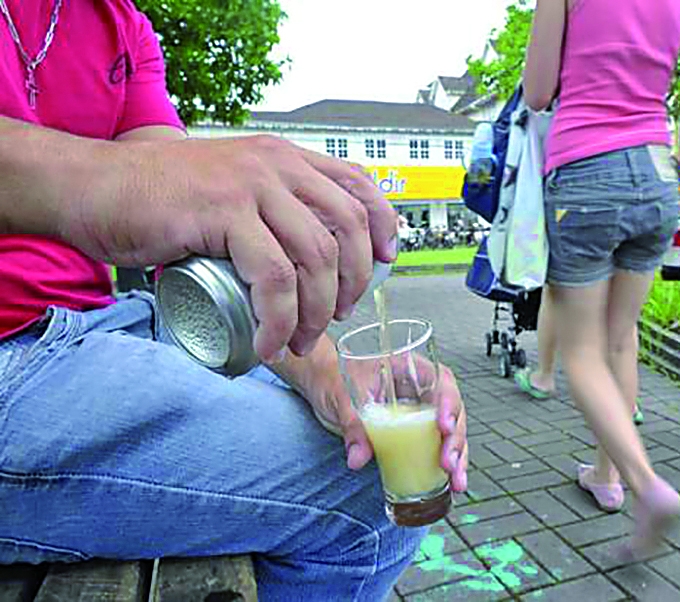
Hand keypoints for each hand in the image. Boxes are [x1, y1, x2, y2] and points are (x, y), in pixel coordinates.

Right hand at [67, 135, 397, 360]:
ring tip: (297, 340)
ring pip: (315, 256)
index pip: (358, 184)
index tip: (385, 264)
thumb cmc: (159, 199)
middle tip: (334, 317)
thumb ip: (269, 211)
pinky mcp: (223, 212)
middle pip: (347, 226)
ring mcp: (251, 184)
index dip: (383, 225)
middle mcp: (275, 164)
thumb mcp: (230, 191)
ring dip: (316, 311)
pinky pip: (273, 276)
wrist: (93, 187)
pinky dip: (280, 318)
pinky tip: (270, 342)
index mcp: (284, 158)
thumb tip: (308, 262)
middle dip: (353, 282)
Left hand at [275, 337, 468, 491]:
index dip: (449, 403)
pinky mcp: (414, 433)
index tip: (444, 426)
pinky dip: (445, 466)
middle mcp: (422, 390)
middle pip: (452, 411)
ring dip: (458, 457)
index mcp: (410, 369)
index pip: (441, 381)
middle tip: (447, 462)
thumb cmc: (334, 376)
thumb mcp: (343, 396)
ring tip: (456, 481)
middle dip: (455, 439)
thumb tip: (358, 456)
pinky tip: (451, 483)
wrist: (321, 384)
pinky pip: (435, 447)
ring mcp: (420, 412)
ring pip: (450, 433)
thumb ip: (354, 425)